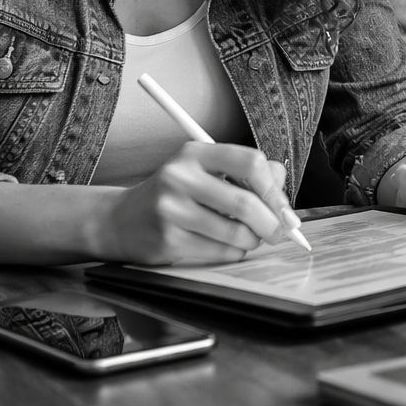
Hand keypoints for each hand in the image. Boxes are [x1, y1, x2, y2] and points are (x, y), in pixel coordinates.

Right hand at [103, 143, 297, 265]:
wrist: (121, 220)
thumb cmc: (176, 194)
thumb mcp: (207, 170)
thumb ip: (248, 175)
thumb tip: (283, 202)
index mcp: (196, 153)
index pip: (251, 162)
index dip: (275, 189)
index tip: (284, 208)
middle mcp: (180, 177)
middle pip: (246, 203)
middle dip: (272, 223)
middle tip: (279, 232)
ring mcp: (170, 209)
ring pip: (236, 232)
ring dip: (253, 240)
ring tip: (251, 238)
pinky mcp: (167, 240)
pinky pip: (220, 251)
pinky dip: (235, 253)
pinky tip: (228, 247)